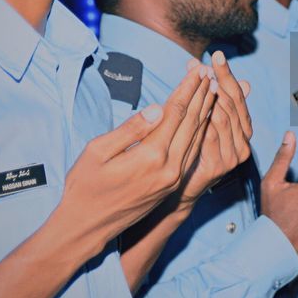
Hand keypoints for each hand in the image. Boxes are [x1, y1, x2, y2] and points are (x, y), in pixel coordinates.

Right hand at [55, 66, 215, 260]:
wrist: (88, 226)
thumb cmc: (86, 186)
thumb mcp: (98, 152)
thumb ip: (131, 129)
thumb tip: (158, 108)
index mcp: (151, 156)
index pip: (176, 114)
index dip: (187, 89)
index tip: (196, 71)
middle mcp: (169, 168)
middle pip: (192, 123)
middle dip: (202, 95)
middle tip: (209, 73)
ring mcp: (174, 178)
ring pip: (196, 138)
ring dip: (205, 111)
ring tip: (211, 90)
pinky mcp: (173, 184)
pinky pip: (192, 152)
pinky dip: (200, 131)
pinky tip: (203, 119)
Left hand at [175, 52, 253, 205]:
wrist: (179, 188)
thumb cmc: (187, 150)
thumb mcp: (196, 118)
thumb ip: (201, 94)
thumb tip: (202, 64)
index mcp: (240, 126)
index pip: (237, 94)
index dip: (227, 74)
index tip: (216, 55)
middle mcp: (242, 139)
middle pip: (234, 103)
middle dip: (220, 81)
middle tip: (207, 64)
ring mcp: (233, 154)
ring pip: (224, 118)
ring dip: (212, 98)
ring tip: (203, 81)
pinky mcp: (221, 166)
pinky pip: (211, 138)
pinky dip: (204, 121)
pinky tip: (196, 108)